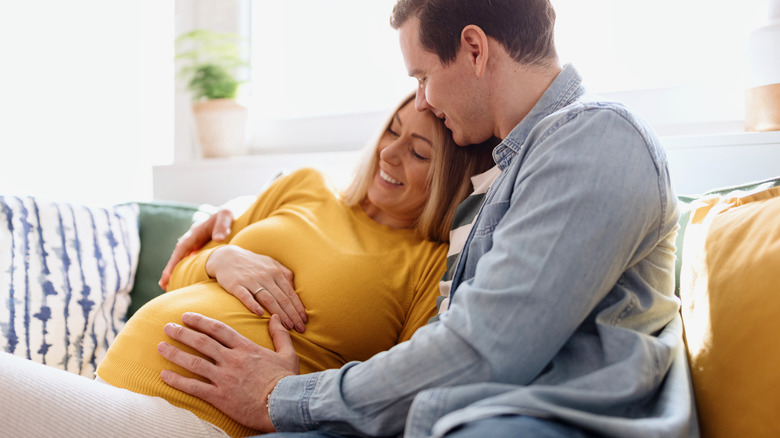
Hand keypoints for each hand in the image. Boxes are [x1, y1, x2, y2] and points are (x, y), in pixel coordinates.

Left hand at [158, 312, 298, 432]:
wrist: (283, 405)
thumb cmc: (286, 380)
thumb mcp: (288, 354)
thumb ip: (280, 334)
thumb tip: (276, 317)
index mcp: (246, 348)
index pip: (218, 329)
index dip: (200, 321)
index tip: (186, 316)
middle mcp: (232, 360)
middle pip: (201, 342)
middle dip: (182, 333)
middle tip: (167, 327)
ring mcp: (224, 378)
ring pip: (194, 362)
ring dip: (175, 353)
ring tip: (160, 347)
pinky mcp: (219, 396)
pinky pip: (194, 387)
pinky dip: (177, 381)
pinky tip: (164, 376)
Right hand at [159, 209, 233, 290]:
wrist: (232, 212)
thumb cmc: (228, 214)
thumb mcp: (226, 215)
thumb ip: (222, 225)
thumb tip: (218, 238)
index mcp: (195, 232)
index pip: (182, 248)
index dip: (173, 262)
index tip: (167, 275)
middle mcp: (192, 238)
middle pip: (178, 255)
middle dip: (170, 269)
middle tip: (163, 285)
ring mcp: (196, 243)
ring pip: (183, 258)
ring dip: (176, 271)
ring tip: (169, 286)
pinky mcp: (201, 248)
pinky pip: (191, 259)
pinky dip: (186, 269)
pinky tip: (185, 280)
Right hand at [206, 245, 305, 332]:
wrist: (227, 256)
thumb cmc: (253, 263)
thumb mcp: (271, 264)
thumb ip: (285, 275)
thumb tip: (295, 290)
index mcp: (276, 272)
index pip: (290, 293)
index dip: (298, 308)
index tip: (305, 321)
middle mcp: (266, 276)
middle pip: (282, 298)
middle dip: (293, 315)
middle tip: (300, 329)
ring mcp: (251, 280)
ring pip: (268, 299)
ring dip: (279, 314)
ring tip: (287, 326)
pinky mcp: (236, 284)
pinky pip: (245, 296)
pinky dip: (253, 305)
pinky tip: (259, 314)